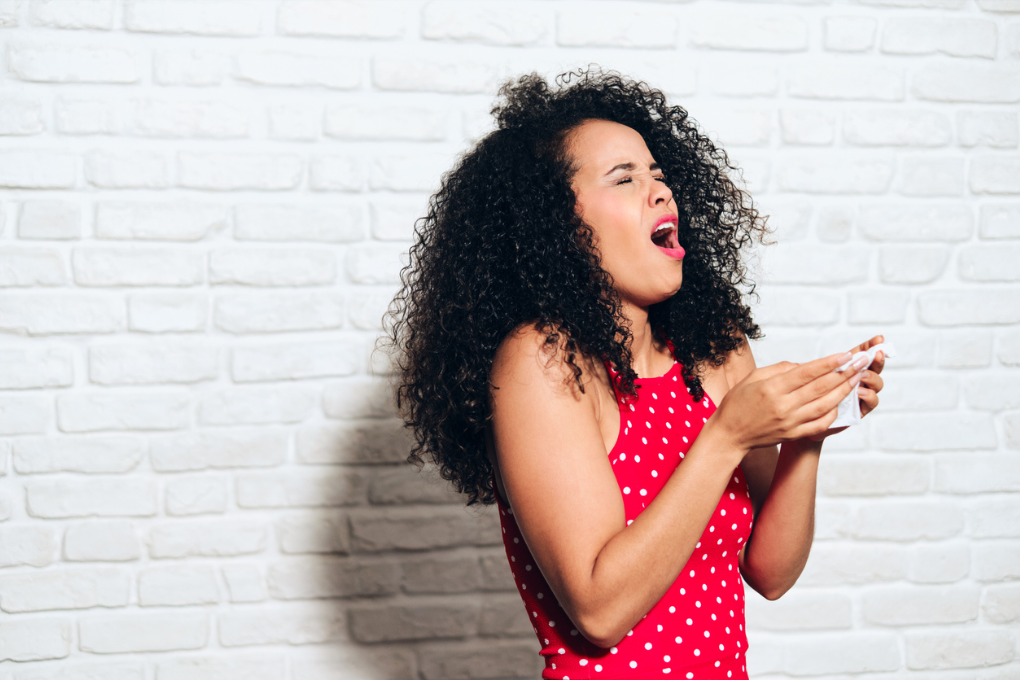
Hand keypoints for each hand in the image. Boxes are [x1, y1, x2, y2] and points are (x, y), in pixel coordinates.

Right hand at [710, 350, 870, 451]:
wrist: (729, 434)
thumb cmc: (738, 403)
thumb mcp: (753, 377)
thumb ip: (780, 369)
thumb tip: (805, 366)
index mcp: (772, 388)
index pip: (807, 372)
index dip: (829, 363)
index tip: (846, 354)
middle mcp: (784, 405)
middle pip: (821, 387)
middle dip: (844, 373)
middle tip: (861, 363)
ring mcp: (790, 422)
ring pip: (825, 405)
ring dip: (844, 391)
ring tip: (856, 379)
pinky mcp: (793, 434)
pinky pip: (820, 423)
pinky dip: (833, 412)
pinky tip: (840, 402)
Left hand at [803, 335, 886, 441]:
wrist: (805, 423)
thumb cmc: (807, 398)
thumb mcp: (808, 379)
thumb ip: (814, 368)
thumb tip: (819, 359)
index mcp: (846, 369)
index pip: (860, 354)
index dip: (869, 346)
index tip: (879, 338)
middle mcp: (857, 381)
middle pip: (873, 367)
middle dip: (877, 359)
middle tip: (876, 354)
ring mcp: (860, 395)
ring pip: (876, 384)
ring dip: (872, 377)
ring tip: (862, 375)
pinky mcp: (860, 410)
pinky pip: (871, 402)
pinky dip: (868, 395)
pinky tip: (859, 392)